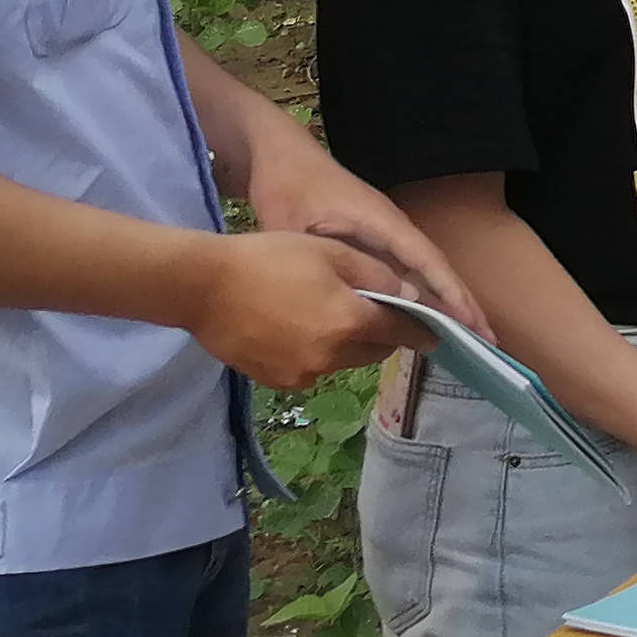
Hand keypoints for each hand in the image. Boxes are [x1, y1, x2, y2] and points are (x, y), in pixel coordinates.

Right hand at [184, 227, 415, 384]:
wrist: (203, 288)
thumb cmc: (269, 258)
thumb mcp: (330, 252)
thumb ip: (376, 277)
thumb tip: (412, 296)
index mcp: (350, 323)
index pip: (402, 333)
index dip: (421, 331)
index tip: (434, 332)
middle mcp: (332, 357)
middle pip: (374, 351)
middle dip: (381, 335)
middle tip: (372, 312)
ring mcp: (304, 375)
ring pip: (343, 361)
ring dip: (347, 343)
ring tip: (324, 313)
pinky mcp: (280, 383)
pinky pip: (313, 369)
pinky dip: (316, 353)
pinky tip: (294, 328)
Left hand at [237, 123, 484, 328]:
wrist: (276, 156)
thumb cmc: (286, 186)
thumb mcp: (295, 225)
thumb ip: (328, 261)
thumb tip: (367, 301)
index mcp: (380, 221)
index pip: (427, 261)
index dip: (451, 294)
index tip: (474, 324)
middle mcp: (392, 227)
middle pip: (436, 269)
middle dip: (463, 304)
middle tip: (488, 342)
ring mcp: (384, 234)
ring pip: (423, 272)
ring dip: (447, 302)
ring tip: (469, 338)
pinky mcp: (373, 240)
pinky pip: (404, 272)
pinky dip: (421, 296)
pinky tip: (425, 321)